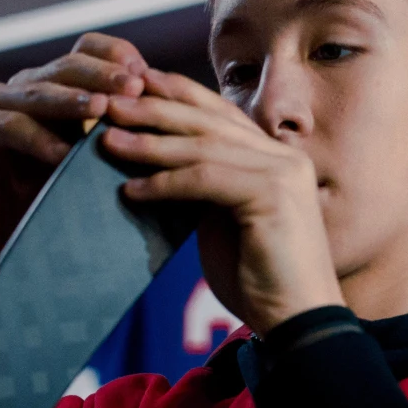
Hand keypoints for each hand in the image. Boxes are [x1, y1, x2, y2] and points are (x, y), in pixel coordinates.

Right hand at [0, 33, 150, 267]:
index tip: (146, 71)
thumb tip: (172, 133)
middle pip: (66, 67)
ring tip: (101, 108)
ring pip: (38, 93)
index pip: (87, 53)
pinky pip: (10, 128)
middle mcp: (25, 87)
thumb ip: (113, 143)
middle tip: (134, 85)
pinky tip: (61, 154)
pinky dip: (38, 140)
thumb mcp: (85, 166)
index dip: (114, 55)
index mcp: (56, 88)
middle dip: (102, 74)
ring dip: (71, 99)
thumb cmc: (41, 200)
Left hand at [100, 73, 343, 334]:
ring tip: (109, 142)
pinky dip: (165, 183)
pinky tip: (132, 190)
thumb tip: (158, 168)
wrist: (297, 321)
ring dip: (151, 144)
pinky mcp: (273, 195)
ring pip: (204, 147)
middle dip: (156, 109)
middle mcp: (284, 157)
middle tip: (110, 103)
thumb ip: (207, 190)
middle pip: (210, 122)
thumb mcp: (227, 222)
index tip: (135, 86)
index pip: (221, 115)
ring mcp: (283, 173)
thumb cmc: (261, 280)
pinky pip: (205, 180)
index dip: (178, 95)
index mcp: (277, 158)